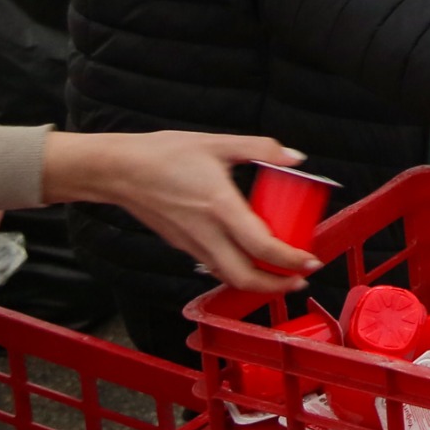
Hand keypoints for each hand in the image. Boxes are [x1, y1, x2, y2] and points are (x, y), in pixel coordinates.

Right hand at [42, 130, 318, 292]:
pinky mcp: (180, 245)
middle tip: (299, 279)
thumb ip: (260, 149)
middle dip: (277, 286)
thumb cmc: (164, 154)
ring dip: (256, 283)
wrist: (119, 170)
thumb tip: (296, 157)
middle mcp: (206, 233)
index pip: (262, 247)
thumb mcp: (218, 143)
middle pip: (245, 278)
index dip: (290, 261)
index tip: (310, 261)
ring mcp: (191, 243)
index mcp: (221, 207)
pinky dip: (234, 270)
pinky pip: (212, 266)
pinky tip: (245, 258)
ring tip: (278, 274)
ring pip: (227, 277)